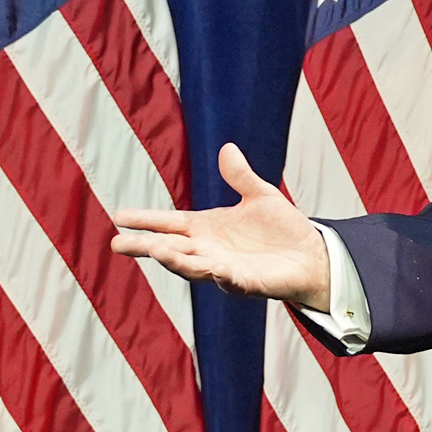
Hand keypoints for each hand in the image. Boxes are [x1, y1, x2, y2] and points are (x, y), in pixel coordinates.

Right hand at [111, 143, 331, 309]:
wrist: (313, 255)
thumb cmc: (283, 229)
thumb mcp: (261, 196)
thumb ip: (240, 177)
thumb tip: (227, 148)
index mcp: (207, 229)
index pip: (169, 223)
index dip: (145, 220)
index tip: (118, 216)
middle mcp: (210, 251)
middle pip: (171, 249)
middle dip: (146, 247)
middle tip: (118, 244)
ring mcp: (226, 269)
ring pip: (194, 267)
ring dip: (177, 261)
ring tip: (158, 251)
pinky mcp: (249, 284)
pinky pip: (233, 282)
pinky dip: (223, 277)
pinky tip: (215, 270)